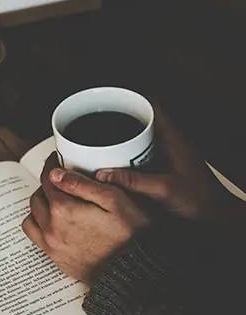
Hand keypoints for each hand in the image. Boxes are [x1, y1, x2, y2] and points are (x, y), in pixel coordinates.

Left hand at [22, 153, 149, 282]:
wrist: (135, 272)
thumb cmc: (131, 235)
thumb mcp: (114, 200)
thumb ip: (82, 184)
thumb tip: (56, 173)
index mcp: (64, 209)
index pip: (48, 179)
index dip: (52, 165)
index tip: (56, 160)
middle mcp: (51, 227)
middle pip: (38, 196)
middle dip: (48, 185)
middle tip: (61, 181)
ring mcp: (51, 245)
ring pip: (32, 216)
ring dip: (41, 206)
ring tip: (57, 202)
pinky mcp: (55, 259)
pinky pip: (35, 236)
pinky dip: (39, 225)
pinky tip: (54, 222)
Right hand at [96, 106, 239, 221]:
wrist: (216, 217)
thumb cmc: (202, 201)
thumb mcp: (165, 190)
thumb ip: (135, 181)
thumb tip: (103, 174)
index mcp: (174, 138)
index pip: (153, 105)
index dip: (132, 97)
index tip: (111, 97)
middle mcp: (170, 142)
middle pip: (142, 118)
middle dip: (119, 117)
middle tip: (97, 121)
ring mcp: (166, 154)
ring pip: (140, 136)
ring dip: (121, 137)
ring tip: (99, 140)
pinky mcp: (162, 166)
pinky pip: (140, 154)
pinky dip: (125, 154)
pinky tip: (112, 163)